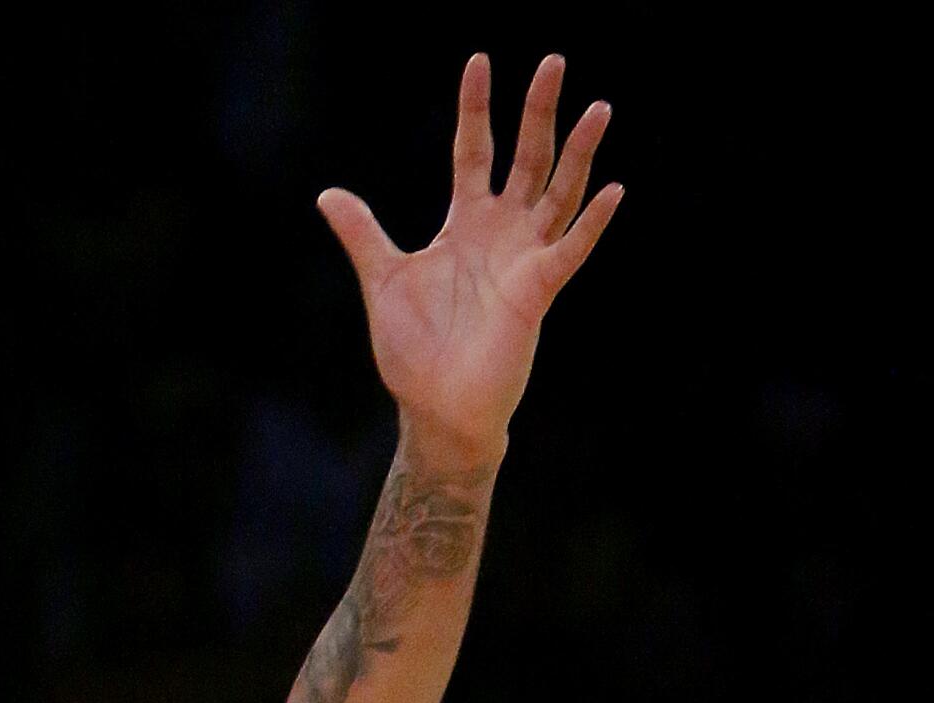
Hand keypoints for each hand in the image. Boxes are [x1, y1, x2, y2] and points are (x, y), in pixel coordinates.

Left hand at [318, 53, 622, 458]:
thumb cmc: (414, 348)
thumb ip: (363, 234)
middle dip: (538, 111)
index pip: (473, 151)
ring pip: (559, 192)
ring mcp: (523, 258)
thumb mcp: (382, 279)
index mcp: (464, 224)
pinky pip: (571, 250)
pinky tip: (612, 190)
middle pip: (525, 157)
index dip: (476, 109)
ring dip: (578, 153)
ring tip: (597, 108)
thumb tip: (328, 194)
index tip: (478, 62)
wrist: (434, 405)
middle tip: (553, 59)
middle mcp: (501, 233)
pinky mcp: (537, 291)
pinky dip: (592, 222)